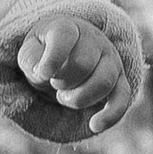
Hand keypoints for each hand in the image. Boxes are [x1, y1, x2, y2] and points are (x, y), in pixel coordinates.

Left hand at [14, 11, 132, 136]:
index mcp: (69, 28)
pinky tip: (94, 125)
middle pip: (83, 63)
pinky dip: (110, 115)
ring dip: (79, 98)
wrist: (66, 54)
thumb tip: (43, 72)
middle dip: (62, 81)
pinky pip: (122, 99)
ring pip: (104, 82)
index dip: (53, 58)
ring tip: (63, 97)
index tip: (43, 74)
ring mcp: (111, 60)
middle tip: (53, 84)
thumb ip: (30, 59)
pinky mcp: (119, 82)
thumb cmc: (45, 53)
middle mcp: (95, 40)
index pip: (65, 36)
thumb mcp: (30, 51)